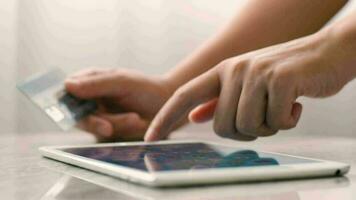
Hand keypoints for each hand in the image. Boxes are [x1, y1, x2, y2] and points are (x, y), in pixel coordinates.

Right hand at [65, 68, 172, 141]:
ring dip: (115, 125)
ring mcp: (99, 116)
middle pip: (78, 116)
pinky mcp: (109, 130)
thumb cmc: (145, 88)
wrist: (166, 105)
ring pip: (94, 128)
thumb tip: (67, 85)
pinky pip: (106, 137)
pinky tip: (136, 124)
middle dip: (96, 122)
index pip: (66, 92)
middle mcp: (90, 99)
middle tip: (110, 128)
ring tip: (135, 119)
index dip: (66, 104)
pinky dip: (122, 131)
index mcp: (89, 81)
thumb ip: (96, 84)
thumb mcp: (122, 82)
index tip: (78, 112)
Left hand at [145, 28, 355, 140]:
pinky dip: (288, 120)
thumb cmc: (285, 74)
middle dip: (246, 132)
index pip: (184, 95)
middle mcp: (234, 70)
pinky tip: (296, 102)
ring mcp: (256, 73)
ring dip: (270, 126)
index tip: (150, 137)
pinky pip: (276, 122)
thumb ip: (219, 102)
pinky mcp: (279, 79)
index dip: (165, 118)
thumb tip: (194, 118)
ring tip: (281, 106)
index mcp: (223, 71)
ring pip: (248, 127)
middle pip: (223, 127)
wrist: (327, 53)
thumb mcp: (247, 85)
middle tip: (266, 117)